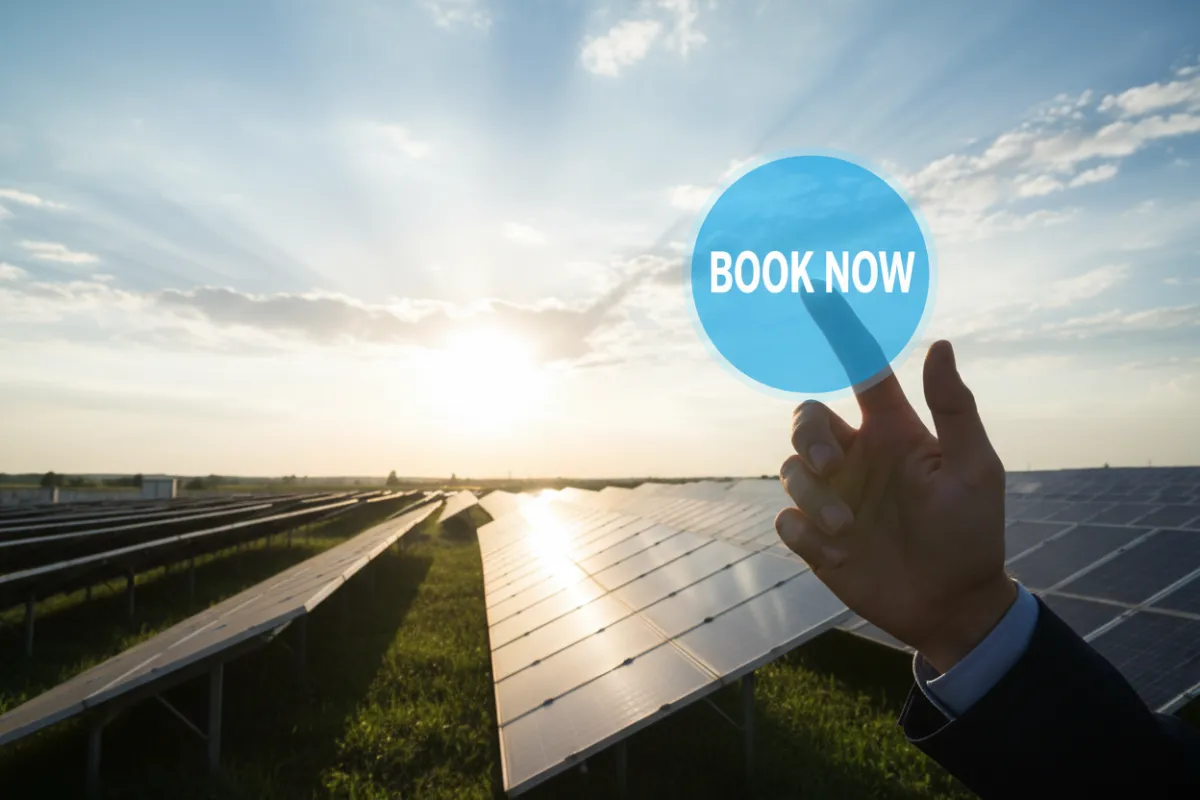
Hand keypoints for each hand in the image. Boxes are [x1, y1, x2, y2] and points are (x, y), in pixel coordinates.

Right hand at [775, 297, 1013, 673]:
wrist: (952, 604)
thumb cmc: (971, 531)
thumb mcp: (975, 469)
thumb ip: (955, 409)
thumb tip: (940, 343)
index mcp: (893, 431)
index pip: (860, 368)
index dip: (839, 327)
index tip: (814, 287)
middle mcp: (856, 456)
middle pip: (804, 417)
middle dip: (808, 434)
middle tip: (832, 465)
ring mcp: (832, 495)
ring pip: (788, 468)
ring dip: (813, 495)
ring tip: (848, 528)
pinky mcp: (815, 537)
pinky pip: (785, 519)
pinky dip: (803, 529)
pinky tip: (835, 549)